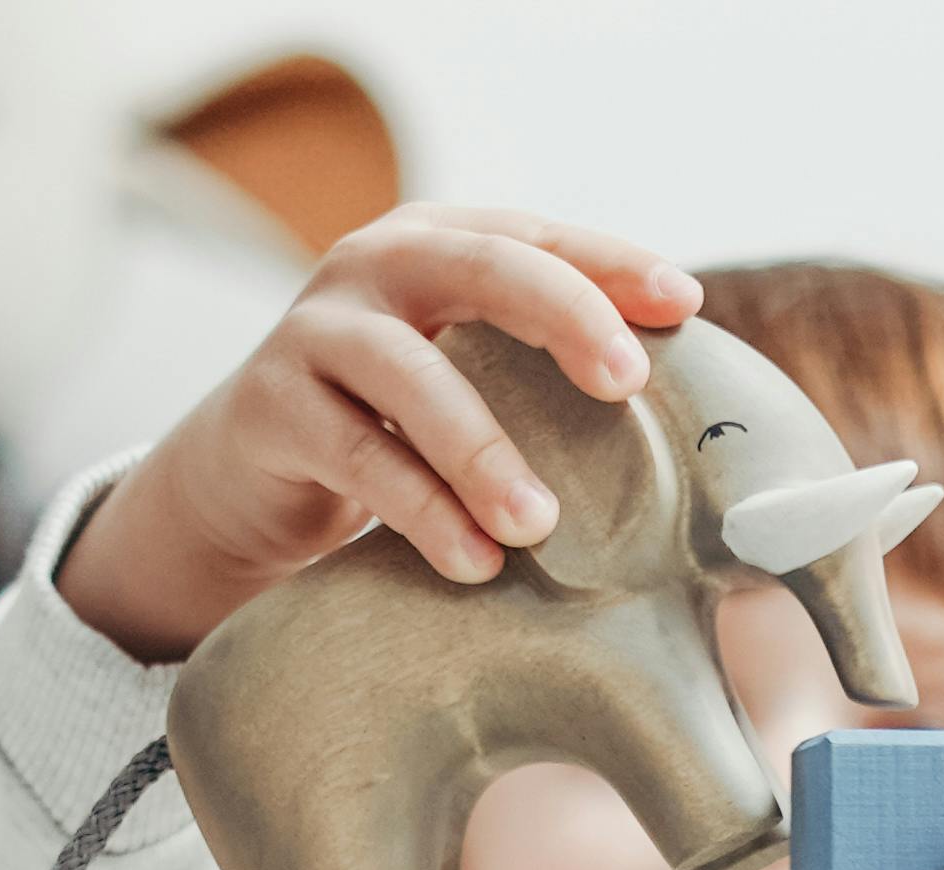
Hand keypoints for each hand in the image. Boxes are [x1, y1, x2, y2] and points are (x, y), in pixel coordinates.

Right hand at [57, 208, 701, 663]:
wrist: (247, 472)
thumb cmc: (392, 425)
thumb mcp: (469, 377)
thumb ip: (545, 372)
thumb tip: (696, 423)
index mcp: (439, 243)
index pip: (538, 235)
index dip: (612, 262)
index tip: (686, 306)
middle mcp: (374, 266)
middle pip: (479, 266)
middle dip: (561, 315)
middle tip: (627, 382)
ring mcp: (315, 329)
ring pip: (410, 374)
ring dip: (482, 449)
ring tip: (540, 524)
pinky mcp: (269, 405)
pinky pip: (356, 454)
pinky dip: (420, 509)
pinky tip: (473, 561)